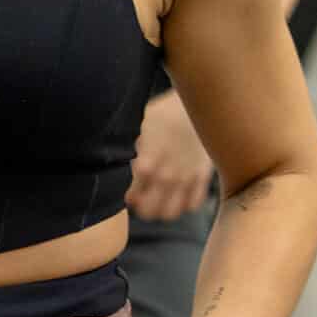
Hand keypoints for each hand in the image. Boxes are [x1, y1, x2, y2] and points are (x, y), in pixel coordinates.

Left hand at [125, 92, 212, 221]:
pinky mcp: (202, 177)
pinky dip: (183, 203)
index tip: (127, 190)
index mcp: (145, 166)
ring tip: (157, 198)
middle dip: (141, 207)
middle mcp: (166, 178)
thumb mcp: (137, 129)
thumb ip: (127, 151)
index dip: (127, 197)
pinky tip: (177, 192)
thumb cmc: (162, 113)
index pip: (130, 198)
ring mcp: (185, 179)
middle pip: (149, 212)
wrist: (195, 103)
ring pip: (171, 213)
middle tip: (140, 197)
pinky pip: (192, 204)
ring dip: (161, 209)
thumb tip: (115, 164)